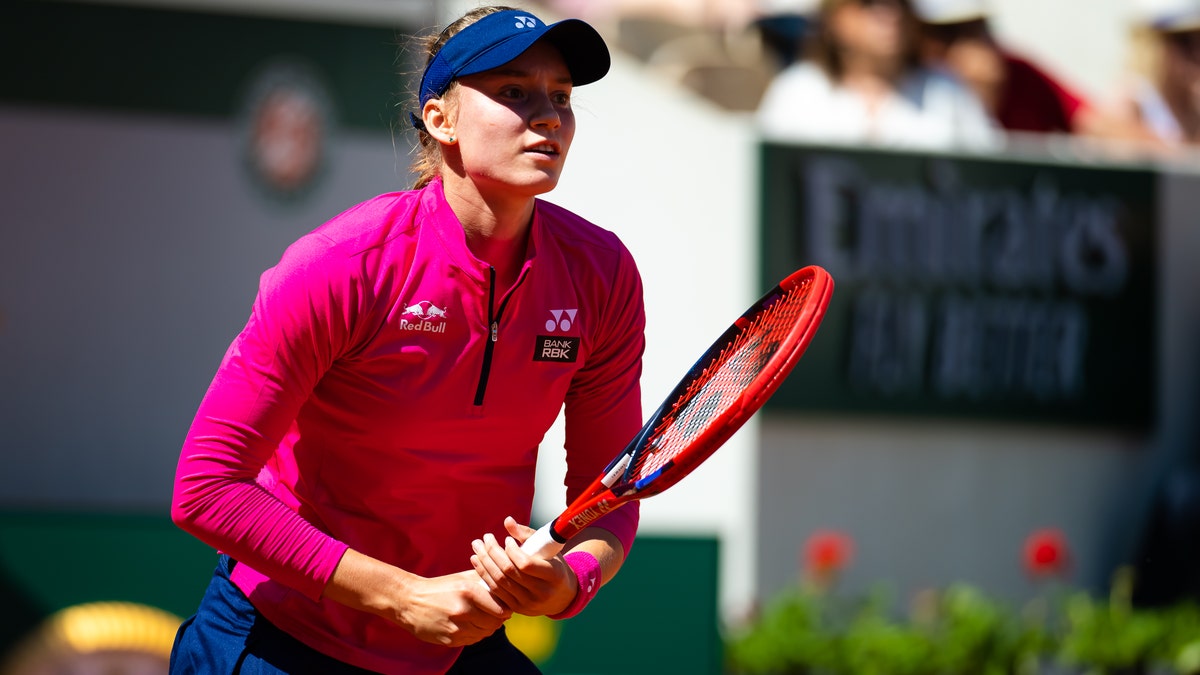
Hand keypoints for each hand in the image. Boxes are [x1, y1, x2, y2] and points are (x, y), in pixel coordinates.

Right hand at [393, 569, 511, 646]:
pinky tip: (470, 626)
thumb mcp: (461, 578)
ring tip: (482, 619)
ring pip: (485, 633)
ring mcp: (456, 627)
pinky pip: (472, 640)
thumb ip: (483, 579)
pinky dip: (475, 634)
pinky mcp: (450, 640)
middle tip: (496, 614)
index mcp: (468, 591)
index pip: (501, 608)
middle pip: (495, 622)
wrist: (409, 601)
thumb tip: (505, 581)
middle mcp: (463, 610)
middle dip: (498, 619)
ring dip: (487, 628)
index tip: (505, 606)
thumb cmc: (439, 587)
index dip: (506, 608)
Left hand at [470, 516, 576, 616]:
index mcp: (554, 576)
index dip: (512, 551)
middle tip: (485, 538)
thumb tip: (507, 521)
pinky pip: (496, 591)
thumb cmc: (554, 566)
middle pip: (508, 572)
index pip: (525, 564)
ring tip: (477, 546)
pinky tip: (476, 561)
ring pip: (499, 582)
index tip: (507, 539)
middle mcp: (541, 593)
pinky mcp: (517, 609)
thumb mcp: (548, 549)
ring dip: (484, 562)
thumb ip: (527, 535)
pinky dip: (484, 575)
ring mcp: (528, 604)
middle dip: (492, 552)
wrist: (561, 597)